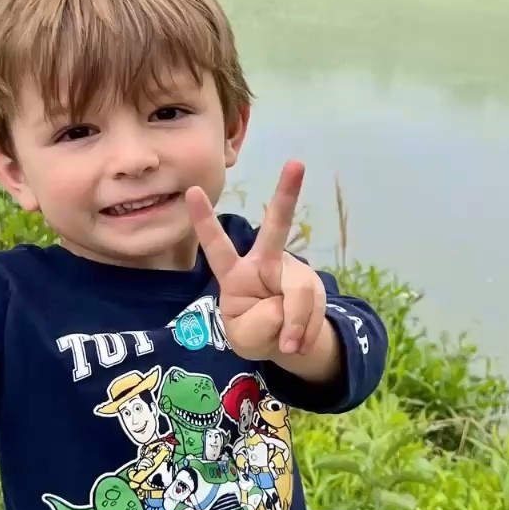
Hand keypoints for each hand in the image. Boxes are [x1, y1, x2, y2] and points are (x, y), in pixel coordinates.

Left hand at [185, 162, 327, 362]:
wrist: (285, 344)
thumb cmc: (253, 331)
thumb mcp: (244, 337)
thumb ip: (260, 322)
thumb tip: (288, 307)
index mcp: (235, 274)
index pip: (217, 245)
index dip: (204, 220)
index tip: (191, 190)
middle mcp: (265, 262)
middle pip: (277, 228)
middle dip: (287, 194)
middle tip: (296, 163)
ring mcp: (292, 271)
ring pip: (301, 289)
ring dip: (298, 323)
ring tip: (289, 346)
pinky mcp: (313, 284)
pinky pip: (316, 305)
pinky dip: (309, 329)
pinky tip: (299, 342)